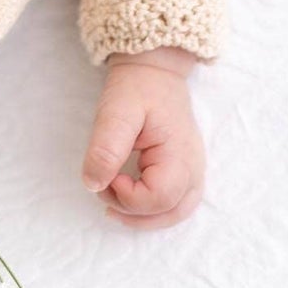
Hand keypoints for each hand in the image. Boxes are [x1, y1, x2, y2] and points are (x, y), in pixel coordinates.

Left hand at [80, 47, 205, 228]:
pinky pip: (177, 203)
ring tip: (114, 206)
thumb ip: (105, 149)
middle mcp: (194, 167)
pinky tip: (130, 201)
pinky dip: (154, 210)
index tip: (109, 173)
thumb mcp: (115, 113)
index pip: (158, 198)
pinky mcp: (186, 170)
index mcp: (179, 154)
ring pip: (176, 213)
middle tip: (106, 187)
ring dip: (144, 217)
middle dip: (132, 210)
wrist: (153, 70)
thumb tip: (93, 185)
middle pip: (170, 212)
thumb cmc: (135, 88)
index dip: (127, 196)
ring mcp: (193, 170)